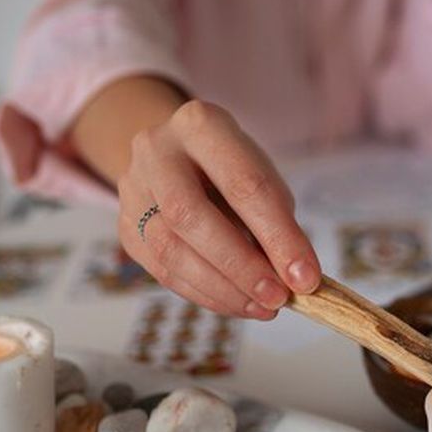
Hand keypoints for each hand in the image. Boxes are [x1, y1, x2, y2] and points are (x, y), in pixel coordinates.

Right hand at [115, 99, 320, 319]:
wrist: (177, 159)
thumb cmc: (231, 169)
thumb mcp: (262, 179)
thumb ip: (277, 224)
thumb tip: (296, 281)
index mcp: (200, 124)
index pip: (243, 184)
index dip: (278, 236)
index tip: (306, 278)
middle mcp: (156, 151)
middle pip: (190, 215)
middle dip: (241, 266)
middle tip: (278, 298)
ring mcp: (132, 188)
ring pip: (169, 249)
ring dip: (222, 288)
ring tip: (262, 306)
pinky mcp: (126, 226)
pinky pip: (161, 271)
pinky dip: (205, 294)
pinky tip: (236, 303)